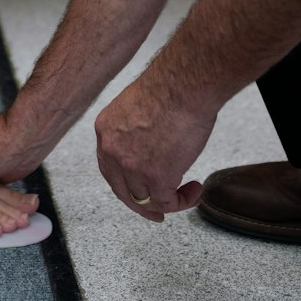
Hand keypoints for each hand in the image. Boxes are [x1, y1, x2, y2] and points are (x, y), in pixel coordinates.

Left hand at [94, 74, 214, 221]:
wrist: (183, 86)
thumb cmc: (170, 88)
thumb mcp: (136, 108)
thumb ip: (135, 130)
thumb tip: (149, 146)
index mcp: (105, 130)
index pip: (110, 167)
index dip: (125, 183)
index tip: (140, 192)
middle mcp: (111, 150)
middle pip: (122, 189)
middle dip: (141, 206)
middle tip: (158, 214)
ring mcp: (131, 166)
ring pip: (146, 200)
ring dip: (169, 202)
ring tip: (190, 192)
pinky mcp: (155, 178)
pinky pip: (167, 202)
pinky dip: (183, 201)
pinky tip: (196, 190)